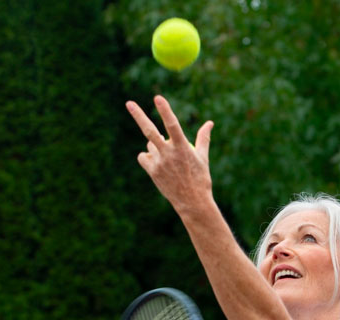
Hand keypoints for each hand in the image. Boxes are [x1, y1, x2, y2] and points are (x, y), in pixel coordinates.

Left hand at [125, 95, 214, 213]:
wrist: (192, 202)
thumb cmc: (200, 178)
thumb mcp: (203, 157)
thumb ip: (203, 138)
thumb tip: (210, 122)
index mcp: (183, 148)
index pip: (172, 125)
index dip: (165, 111)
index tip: (158, 97)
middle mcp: (169, 154)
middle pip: (150, 132)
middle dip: (139, 116)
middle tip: (129, 103)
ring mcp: (159, 163)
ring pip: (150, 145)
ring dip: (156, 146)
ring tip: (169, 159)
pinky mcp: (152, 172)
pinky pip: (143, 157)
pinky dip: (147, 157)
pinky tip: (158, 163)